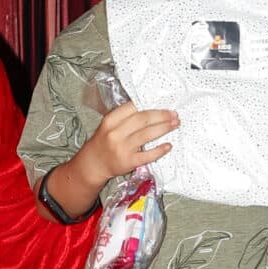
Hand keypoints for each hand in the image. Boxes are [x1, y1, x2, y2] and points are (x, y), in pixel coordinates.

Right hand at [63, 97, 177, 204]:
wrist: (93, 164)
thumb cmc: (103, 143)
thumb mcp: (109, 125)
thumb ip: (125, 117)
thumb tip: (149, 108)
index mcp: (110, 121)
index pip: (133, 108)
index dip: (150, 105)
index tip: (162, 104)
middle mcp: (115, 133)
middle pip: (143, 120)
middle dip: (161, 116)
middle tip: (174, 114)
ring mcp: (122, 148)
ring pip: (147, 135)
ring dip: (164, 128)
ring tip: (175, 125)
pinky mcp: (128, 162)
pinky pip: (147, 155)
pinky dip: (159, 150)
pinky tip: (168, 145)